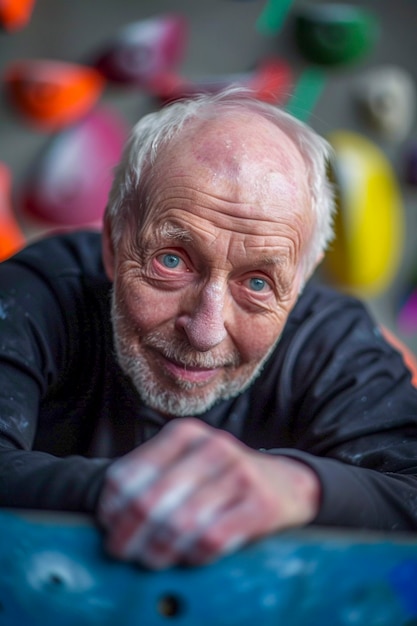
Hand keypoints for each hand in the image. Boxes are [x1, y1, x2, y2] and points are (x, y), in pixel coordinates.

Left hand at [97, 418, 319, 568]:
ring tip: (152, 559)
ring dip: (158, 550)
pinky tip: (190, 557)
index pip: (129, 473)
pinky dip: (193, 556)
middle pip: (149, 501)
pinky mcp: (260, 503)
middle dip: (128, 535)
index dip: (111, 507)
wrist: (289, 483)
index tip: (110, 527)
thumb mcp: (189, 462)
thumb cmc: (224, 477)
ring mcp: (238, 473)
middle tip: (122, 553)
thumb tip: (112, 516)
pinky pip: (212, 539)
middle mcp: (211, 446)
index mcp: (185, 433)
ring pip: (179, 524)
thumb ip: (153, 479)